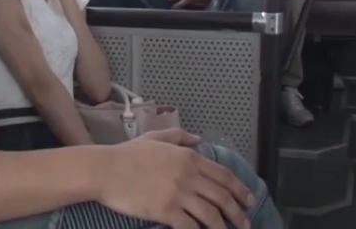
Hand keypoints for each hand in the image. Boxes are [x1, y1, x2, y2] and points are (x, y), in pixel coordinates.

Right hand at [99, 129, 254, 228]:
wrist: (105, 170)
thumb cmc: (127, 154)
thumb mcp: (156, 138)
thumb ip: (179, 136)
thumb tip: (198, 139)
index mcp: (188, 157)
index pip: (223, 175)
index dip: (241, 190)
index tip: (250, 200)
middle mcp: (188, 175)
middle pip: (222, 197)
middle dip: (238, 213)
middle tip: (246, 224)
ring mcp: (177, 194)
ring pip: (211, 215)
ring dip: (224, 227)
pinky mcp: (165, 211)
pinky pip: (190, 227)